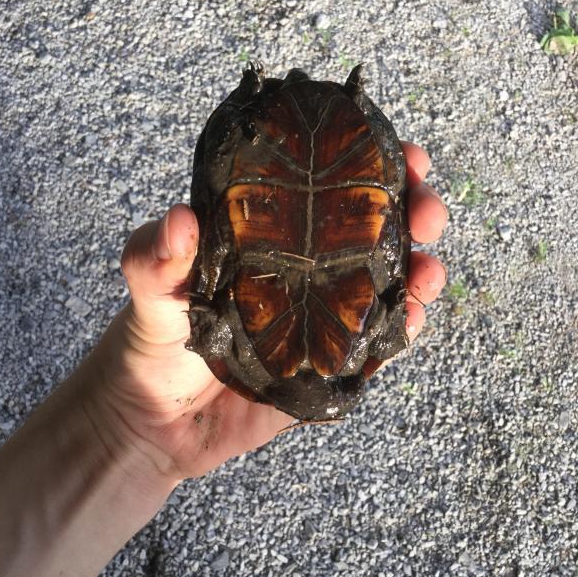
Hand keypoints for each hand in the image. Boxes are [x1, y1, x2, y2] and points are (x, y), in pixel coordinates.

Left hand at [81, 142, 446, 482]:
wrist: (154, 421)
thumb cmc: (153, 338)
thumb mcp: (150, 287)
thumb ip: (156, 255)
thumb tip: (180, 220)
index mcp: (270, 233)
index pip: (328, 184)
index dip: (371, 164)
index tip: (399, 154)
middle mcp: (306, 267)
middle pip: (375, 229)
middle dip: (414, 211)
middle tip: (427, 212)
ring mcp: (324, 315)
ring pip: (389, 282)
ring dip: (420, 272)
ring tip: (427, 273)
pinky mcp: (331, 363)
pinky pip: (378, 343)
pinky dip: (402, 328)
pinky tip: (410, 318)